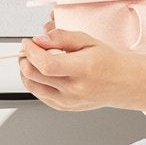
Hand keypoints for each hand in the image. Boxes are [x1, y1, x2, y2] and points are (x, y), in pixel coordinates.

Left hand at [19, 27, 145, 114]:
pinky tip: (41, 72)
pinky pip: (39, 95)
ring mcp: (67, 101)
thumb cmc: (106, 61)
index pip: (46, 64)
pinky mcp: (63, 107)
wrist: (121, 82)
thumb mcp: (87, 40)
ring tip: (33, 60)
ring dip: (26, 71)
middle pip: (34, 76)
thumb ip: (61, 37)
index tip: (28, 43)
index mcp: (82, 69)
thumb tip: (39, 39)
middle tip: (28, 50)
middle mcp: (74, 89)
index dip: (31, 52)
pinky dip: (34, 82)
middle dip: (24, 59)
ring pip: (33, 86)